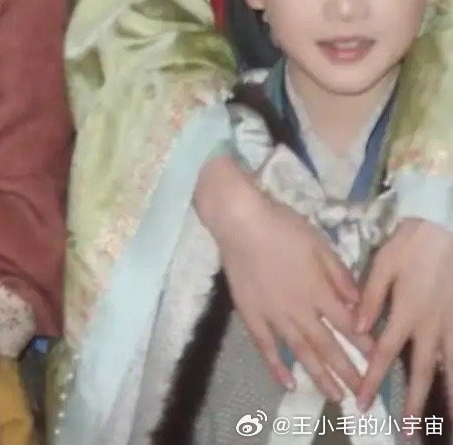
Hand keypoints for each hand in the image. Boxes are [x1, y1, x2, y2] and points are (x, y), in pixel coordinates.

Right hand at [195, 156, 369, 399]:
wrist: (241, 222)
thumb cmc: (283, 227)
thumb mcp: (320, 243)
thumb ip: (340, 275)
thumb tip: (358, 304)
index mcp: (318, 291)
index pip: (348, 325)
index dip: (364, 345)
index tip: (377, 362)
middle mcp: (299, 310)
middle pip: (327, 346)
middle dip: (347, 371)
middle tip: (362, 394)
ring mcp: (274, 316)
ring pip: (300, 353)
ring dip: (319, 376)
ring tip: (334, 397)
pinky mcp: (251, 315)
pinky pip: (266, 347)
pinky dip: (277, 367)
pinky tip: (287, 383)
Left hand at [355, 219, 452, 415]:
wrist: (445, 228)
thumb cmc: (412, 244)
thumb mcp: (383, 264)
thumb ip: (370, 297)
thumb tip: (356, 328)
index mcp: (404, 313)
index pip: (383, 354)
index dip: (373, 380)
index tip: (363, 402)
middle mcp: (429, 326)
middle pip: (420, 372)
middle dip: (414, 403)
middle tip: (411, 431)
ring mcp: (450, 325)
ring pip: (450, 368)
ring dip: (450, 396)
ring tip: (452, 422)